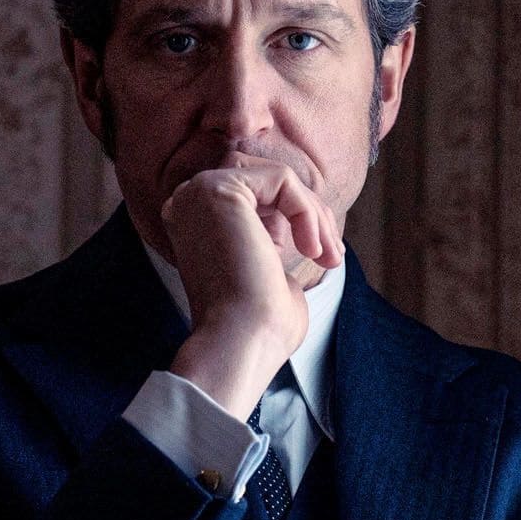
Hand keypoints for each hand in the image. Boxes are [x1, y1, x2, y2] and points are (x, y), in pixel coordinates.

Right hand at [160, 154, 342, 416]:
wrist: (240, 342)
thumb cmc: (257, 323)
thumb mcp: (268, 271)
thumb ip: (274, 242)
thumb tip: (300, 228)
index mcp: (193, 223)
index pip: (256, 197)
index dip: (296, 221)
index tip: (323, 258)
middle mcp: (187, 203)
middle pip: (267, 183)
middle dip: (309, 214)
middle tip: (333, 256)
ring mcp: (197, 193)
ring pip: (276, 178)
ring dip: (312, 213)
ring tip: (327, 255)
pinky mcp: (217, 189)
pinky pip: (281, 179)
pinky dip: (306, 211)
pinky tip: (311, 249)